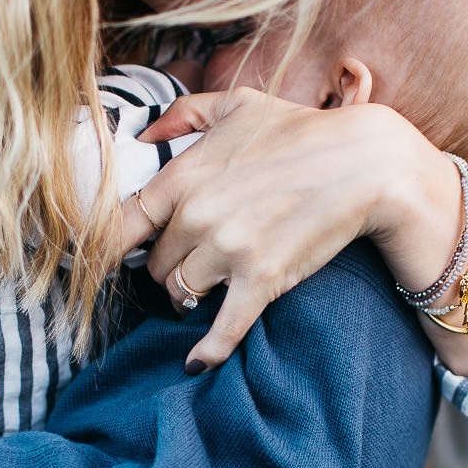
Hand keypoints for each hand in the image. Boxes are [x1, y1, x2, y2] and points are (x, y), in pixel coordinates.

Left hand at [121, 88, 440, 372]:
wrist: (364, 162)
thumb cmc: (302, 131)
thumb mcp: (238, 105)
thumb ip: (184, 114)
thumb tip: (146, 133)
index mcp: (184, 176)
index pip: (120, 227)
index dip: (106, 251)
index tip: (102, 264)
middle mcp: (198, 215)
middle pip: (155, 265)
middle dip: (168, 267)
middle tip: (189, 263)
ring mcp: (229, 250)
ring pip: (182, 293)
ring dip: (190, 295)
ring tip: (208, 287)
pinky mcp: (262, 280)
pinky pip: (222, 328)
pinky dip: (207, 351)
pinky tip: (197, 363)